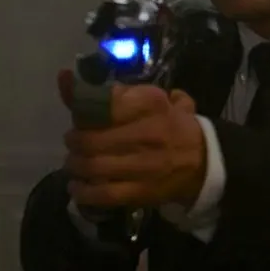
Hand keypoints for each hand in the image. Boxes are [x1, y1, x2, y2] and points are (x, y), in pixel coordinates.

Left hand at [56, 68, 206, 209]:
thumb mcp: (151, 99)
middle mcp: (146, 133)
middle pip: (90, 139)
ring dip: (75, 165)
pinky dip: (84, 191)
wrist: (204, 160)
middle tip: (73, 142)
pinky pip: (103, 193)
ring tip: (75, 163)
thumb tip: (65, 77)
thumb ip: (111, 90)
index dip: (80, 109)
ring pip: (92, 167)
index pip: (103, 104)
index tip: (76, 115)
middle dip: (74, 141)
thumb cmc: (171, 125)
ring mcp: (144, 166)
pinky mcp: (142, 191)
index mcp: (151, 105)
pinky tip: (77, 187)